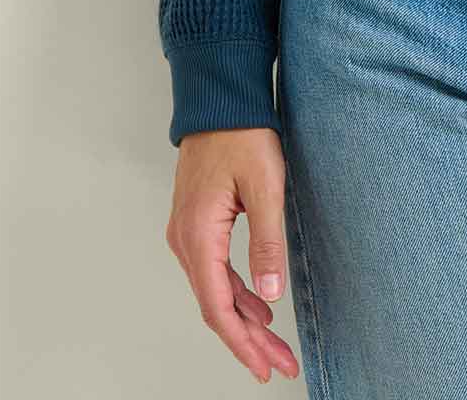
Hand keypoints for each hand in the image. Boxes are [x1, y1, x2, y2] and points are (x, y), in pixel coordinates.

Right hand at [165, 126, 300, 382]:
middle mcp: (186, 240)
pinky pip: (215, 271)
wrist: (220, 100)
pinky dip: (238, 293)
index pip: (218, 307)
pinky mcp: (197, 224)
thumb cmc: (243, 135)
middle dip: (248, 341)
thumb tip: (270, 295)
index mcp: (198, 236)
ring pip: (216, 291)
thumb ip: (267, 242)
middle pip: (216, 306)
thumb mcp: (266, 186)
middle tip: (280, 365)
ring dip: (245, 320)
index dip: (242, 343)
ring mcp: (188, 233)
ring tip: (276, 345)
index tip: (264, 366)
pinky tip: (259, 306)